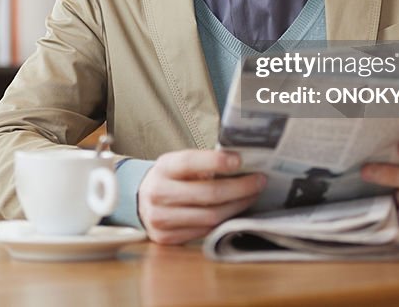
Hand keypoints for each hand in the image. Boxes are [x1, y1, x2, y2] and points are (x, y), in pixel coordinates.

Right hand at [138, 149, 265, 244]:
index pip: (190, 162)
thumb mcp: (178, 163)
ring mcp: (161, 219)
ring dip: (237, 207)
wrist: (139, 200)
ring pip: (210, 217)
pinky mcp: (167, 238)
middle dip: (240, 188)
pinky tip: (235, 212)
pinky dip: (224, 221)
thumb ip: (202, 163)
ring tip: (252, 196)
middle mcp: (158, 194)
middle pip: (208, 194)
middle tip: (259, 181)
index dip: (216, 161)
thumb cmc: (169, 178)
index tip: (240, 160)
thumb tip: (239, 165)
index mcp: (163, 168)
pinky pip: (205, 231)